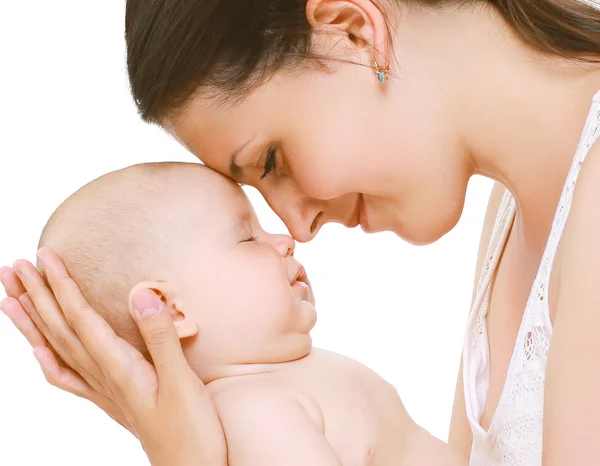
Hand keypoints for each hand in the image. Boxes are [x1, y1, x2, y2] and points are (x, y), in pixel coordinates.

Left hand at [1, 248, 226, 465]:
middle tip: (13, 267)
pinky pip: (69, 379)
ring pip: (58, 351)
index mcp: (118, 368)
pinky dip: (48, 362)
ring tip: (10, 300)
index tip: (44, 257)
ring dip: (33, 323)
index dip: (61, 285)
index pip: (80, 318)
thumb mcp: (181, 382)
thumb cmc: (191, 430)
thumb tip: (140, 295)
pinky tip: (38, 352)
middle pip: (60, 330)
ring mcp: (104, 391)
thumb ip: (159, 338)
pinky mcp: (112, 401)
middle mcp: (103, 378)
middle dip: (36, 295)